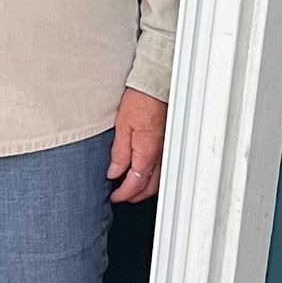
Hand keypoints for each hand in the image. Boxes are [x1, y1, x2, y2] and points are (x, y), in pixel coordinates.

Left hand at [107, 88, 167, 203]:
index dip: (123, 194)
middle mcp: (159, 154)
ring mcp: (165, 150)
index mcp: (146, 152)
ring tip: (129, 187)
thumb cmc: (140, 100)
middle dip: (134, 195)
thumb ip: (119, 153)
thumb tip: (114, 172)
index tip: (114, 197)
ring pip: (157, 179)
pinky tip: (141, 172)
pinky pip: (160, 167)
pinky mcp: (167, 143)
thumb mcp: (122, 127)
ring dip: (144, 187)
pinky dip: (150, 176)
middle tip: (120, 196)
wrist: (156, 85)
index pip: (135, 183)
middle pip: (149, 187)